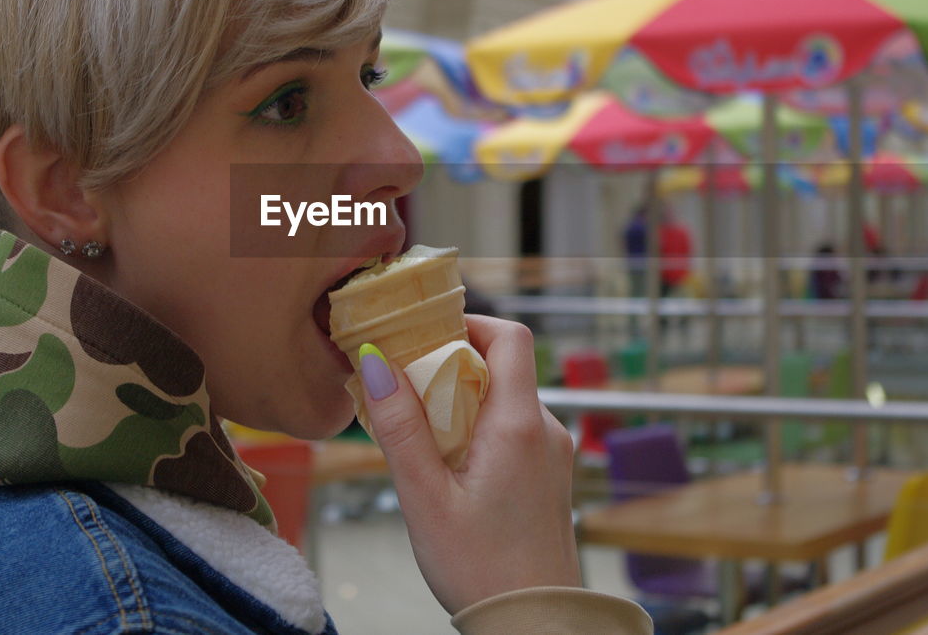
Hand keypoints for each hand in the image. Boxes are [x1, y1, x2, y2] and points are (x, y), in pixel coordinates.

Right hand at [359, 315, 580, 613]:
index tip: (424, 337)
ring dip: (463, 404)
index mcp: (520, 425)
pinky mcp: (549, 477)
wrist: (535, 626)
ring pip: (505, 401)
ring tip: (422, 440)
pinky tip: (449, 469)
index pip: (510, 336)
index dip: (469, 323)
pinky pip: (513, 432)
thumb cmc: (481, 570)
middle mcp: (546, 430)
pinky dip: (479, 431)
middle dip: (452, 368)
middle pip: (502, 367)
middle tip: (406, 392)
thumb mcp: (424, 498)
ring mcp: (553, 454)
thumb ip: (399, 428)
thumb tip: (373, 364)